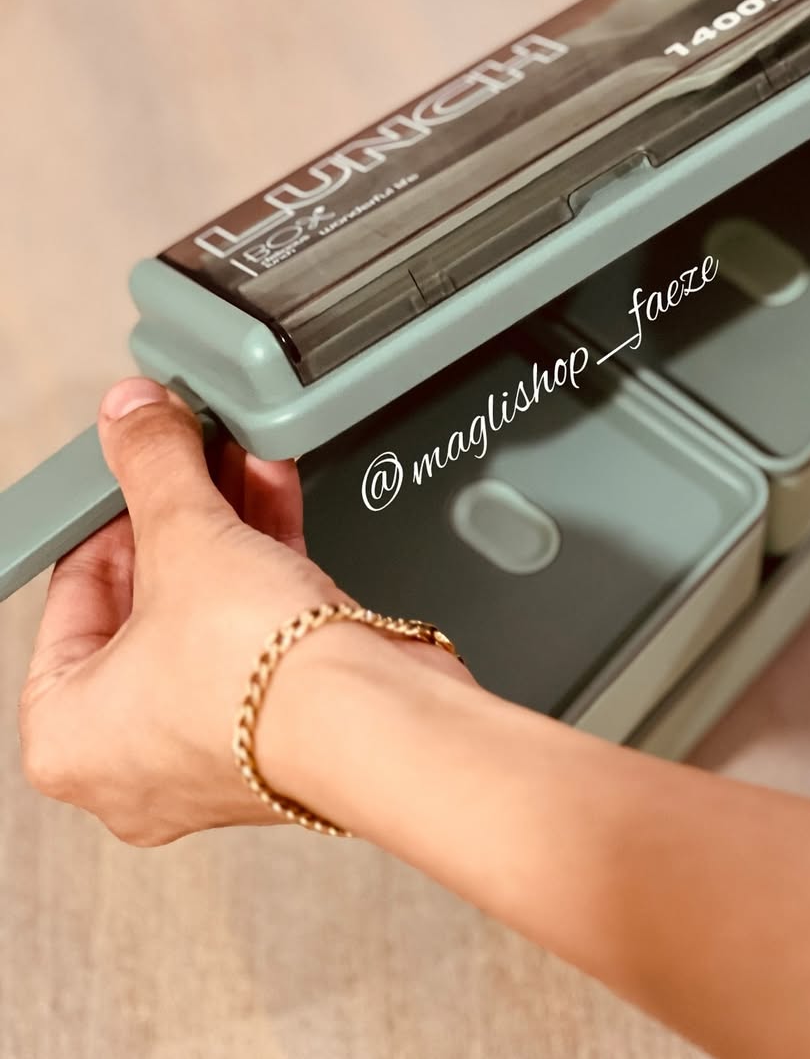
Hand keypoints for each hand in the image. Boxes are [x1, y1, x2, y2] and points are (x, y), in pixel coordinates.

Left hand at [17, 378, 473, 845]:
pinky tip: (276, 490)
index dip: (105, 516)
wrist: (376, 721)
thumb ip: (153, 463)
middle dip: (178, 513)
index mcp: (70, 736)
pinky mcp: (283, 720)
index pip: (70, 598)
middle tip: (186, 454)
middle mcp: (136, 756)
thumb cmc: (261, 683)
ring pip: (208, 610)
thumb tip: (133, 415)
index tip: (132, 469)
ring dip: (228, 525)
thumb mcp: (184, 537)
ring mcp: (216, 742)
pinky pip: (258, 626)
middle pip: (145, 600)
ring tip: (238, 456)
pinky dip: (266, 559)